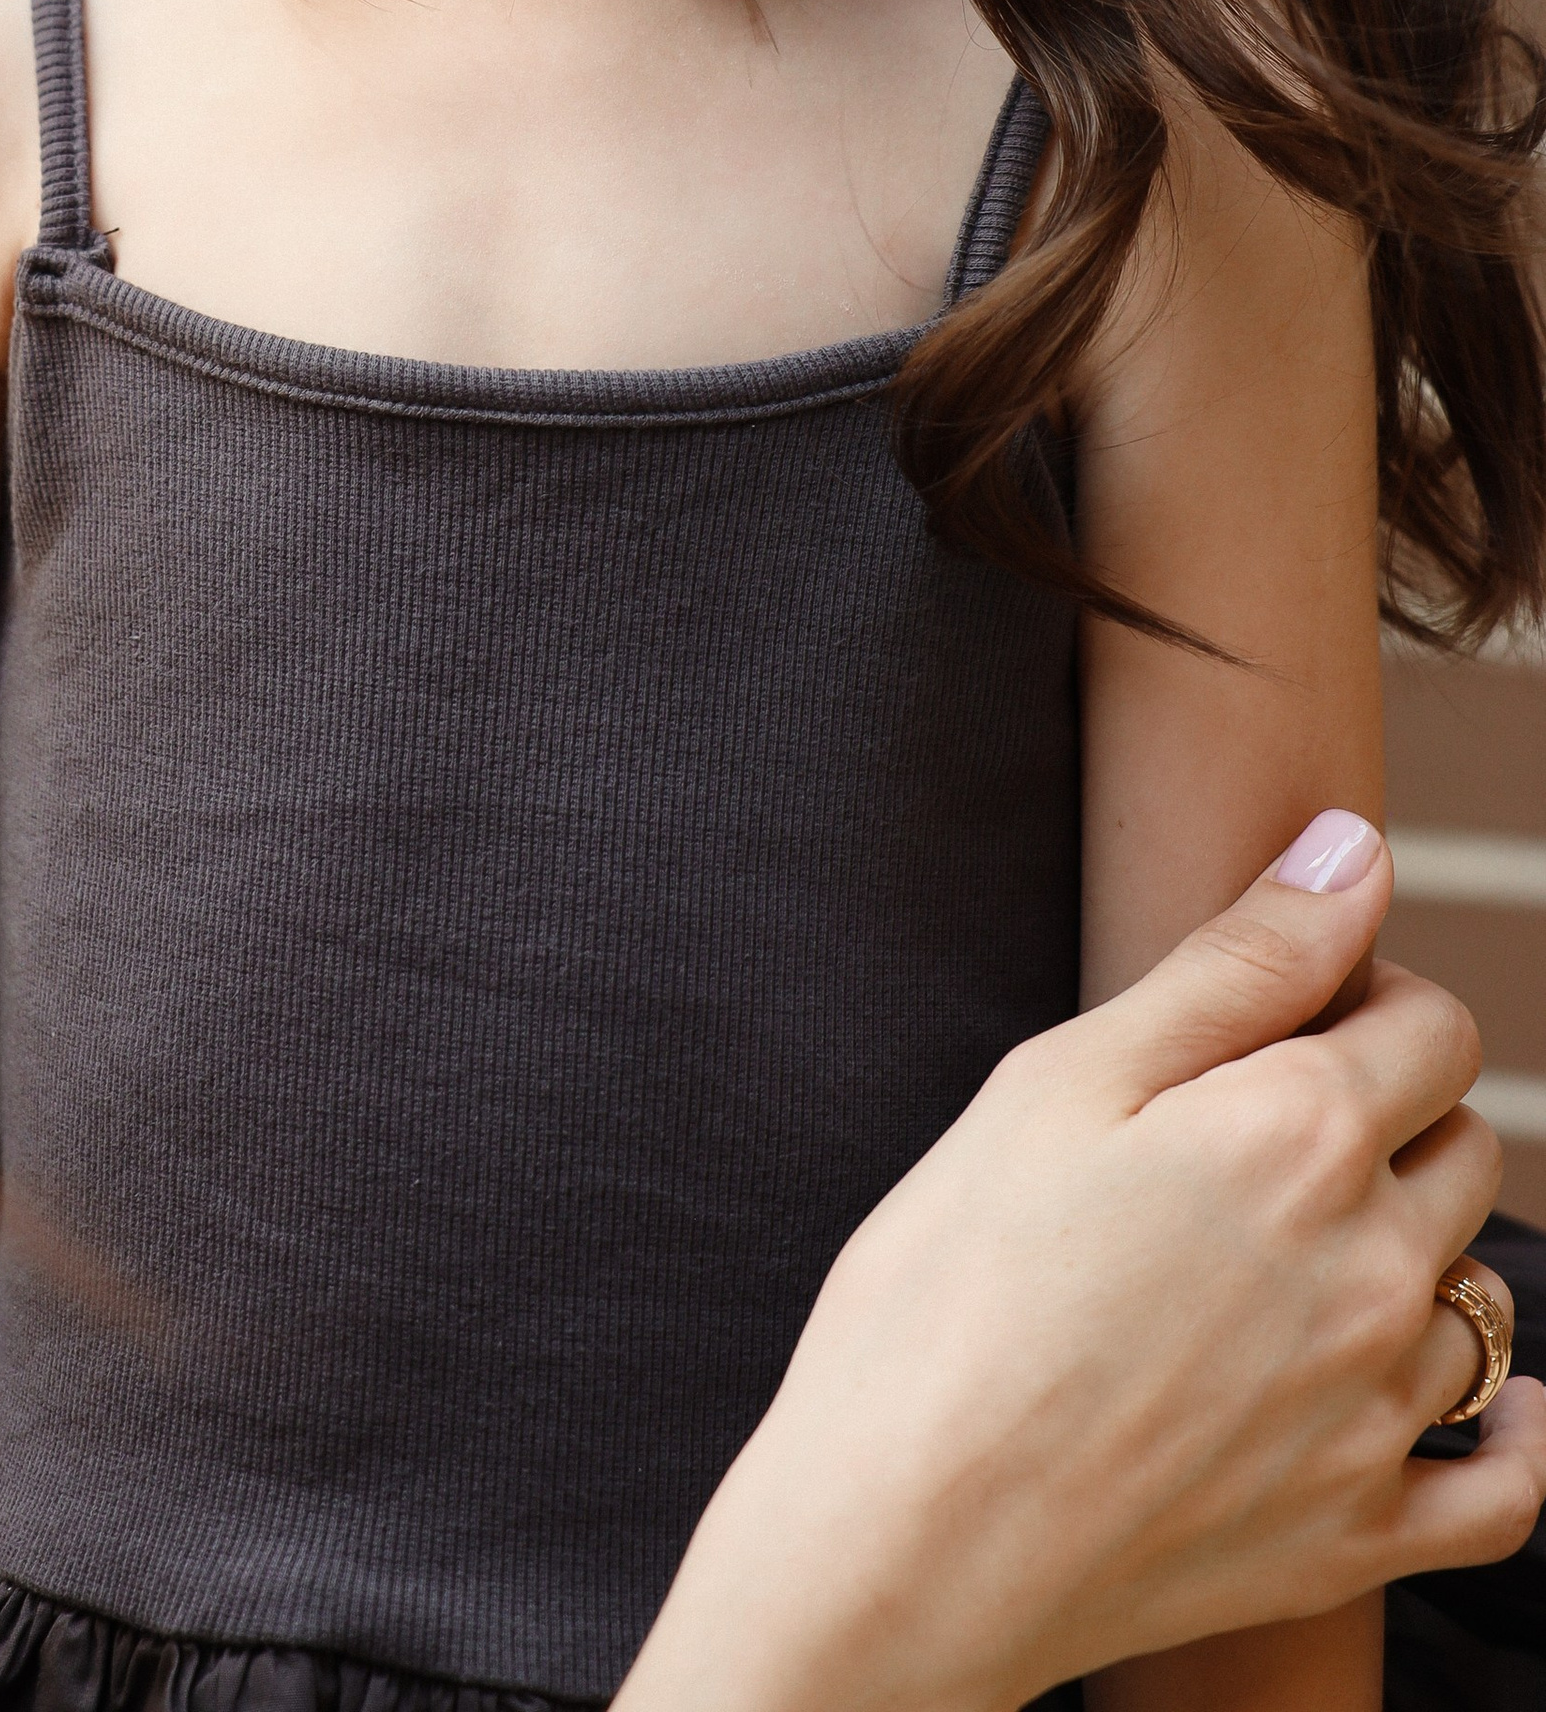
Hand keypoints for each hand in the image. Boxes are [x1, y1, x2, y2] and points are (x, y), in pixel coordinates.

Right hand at [631, 820, 1545, 1711]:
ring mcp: (1378, 1416)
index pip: (1428, 1023)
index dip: (1362, 998)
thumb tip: (1352, 852)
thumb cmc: (949, 1291)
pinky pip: (1505, 1487)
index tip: (1281, 1021)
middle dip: (1385, 1115)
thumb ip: (1234, 962)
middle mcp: (1373, 1271)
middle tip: (1254, 1135)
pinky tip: (1492, 1408)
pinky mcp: (1359, 1537)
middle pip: (1461, 1146)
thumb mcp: (1062, 1080)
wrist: (905, 1535)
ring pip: (1476, 1295)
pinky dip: (1514, 1437)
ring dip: (1417, 1257)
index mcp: (1299, 1136)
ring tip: (1296, 1261)